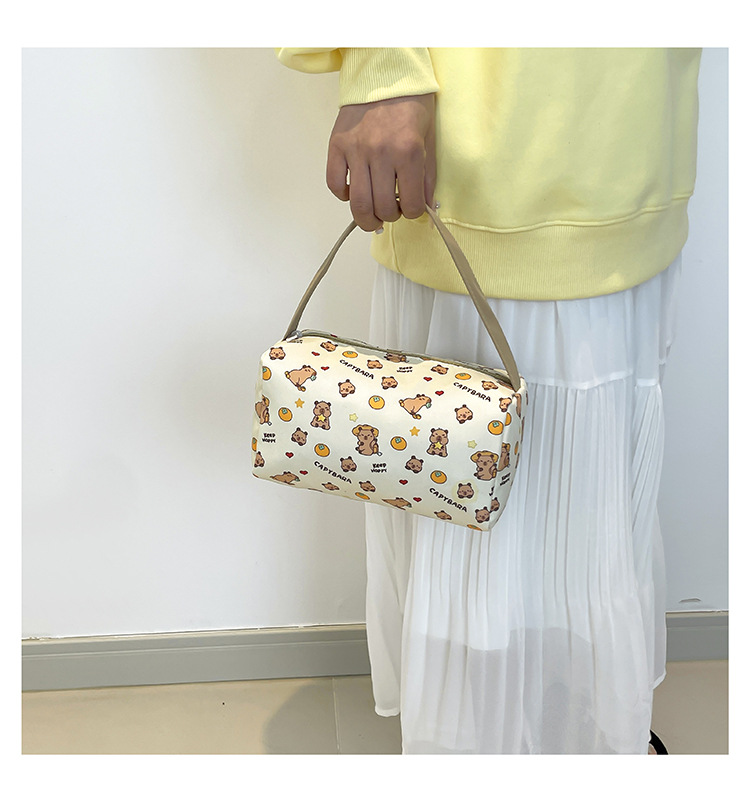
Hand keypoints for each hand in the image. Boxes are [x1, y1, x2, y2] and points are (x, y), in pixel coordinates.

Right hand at [326, 94, 435, 230]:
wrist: (385, 73)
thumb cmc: (410, 104)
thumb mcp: (428, 139)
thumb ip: (427, 176)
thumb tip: (426, 207)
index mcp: (408, 151)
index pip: (411, 204)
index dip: (414, 213)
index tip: (412, 208)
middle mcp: (381, 152)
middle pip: (382, 208)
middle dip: (390, 217)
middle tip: (393, 211)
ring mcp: (356, 149)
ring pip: (358, 203)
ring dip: (367, 218)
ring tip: (373, 216)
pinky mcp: (337, 145)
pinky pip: (334, 184)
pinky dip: (343, 195)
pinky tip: (353, 192)